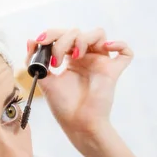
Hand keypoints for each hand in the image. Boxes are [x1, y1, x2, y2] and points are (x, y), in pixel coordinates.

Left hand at [26, 28, 132, 146]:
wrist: (78, 124)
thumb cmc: (64, 106)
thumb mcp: (45, 80)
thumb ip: (36, 61)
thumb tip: (31, 41)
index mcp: (71, 60)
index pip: (64, 35)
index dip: (52, 34)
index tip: (41, 43)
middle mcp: (87, 58)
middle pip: (78, 32)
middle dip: (63, 41)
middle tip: (56, 61)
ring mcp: (101, 63)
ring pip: (99, 34)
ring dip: (84, 38)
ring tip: (75, 55)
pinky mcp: (113, 72)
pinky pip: (126, 53)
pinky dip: (119, 45)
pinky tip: (106, 48)